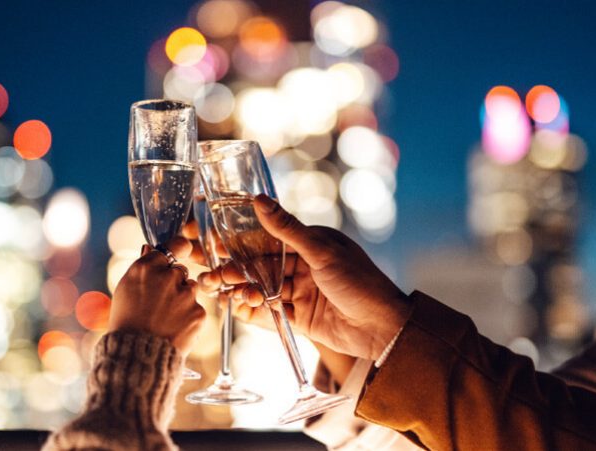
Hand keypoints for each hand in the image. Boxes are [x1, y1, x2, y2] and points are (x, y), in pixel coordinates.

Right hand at [109, 237, 206, 354]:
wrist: (137, 355)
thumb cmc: (126, 323)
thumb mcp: (125, 291)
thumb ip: (141, 269)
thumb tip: (150, 250)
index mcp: (145, 268)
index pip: (172, 247)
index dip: (176, 250)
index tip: (181, 250)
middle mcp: (167, 277)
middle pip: (180, 271)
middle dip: (174, 282)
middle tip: (160, 302)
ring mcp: (185, 295)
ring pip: (190, 289)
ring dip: (183, 299)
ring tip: (166, 318)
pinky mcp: (198, 312)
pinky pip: (196, 308)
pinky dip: (188, 317)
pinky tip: (174, 328)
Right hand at [202, 195, 411, 360]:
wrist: (383, 328)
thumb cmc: (360, 282)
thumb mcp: (321, 251)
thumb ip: (286, 229)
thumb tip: (258, 200)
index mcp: (310, 243)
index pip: (268, 238)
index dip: (240, 241)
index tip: (215, 242)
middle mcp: (303, 265)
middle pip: (260, 266)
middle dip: (235, 269)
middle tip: (212, 272)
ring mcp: (301, 292)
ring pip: (262, 289)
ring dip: (242, 290)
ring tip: (225, 292)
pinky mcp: (300, 318)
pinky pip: (270, 313)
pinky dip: (254, 311)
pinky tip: (239, 308)